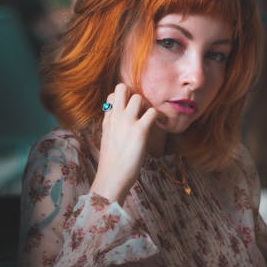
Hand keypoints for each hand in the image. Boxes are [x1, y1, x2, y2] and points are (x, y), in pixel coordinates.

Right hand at [90, 83, 157, 204]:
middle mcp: (116, 117)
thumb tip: (124, 126)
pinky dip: (158, 117)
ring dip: (147, 105)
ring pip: (138, 97)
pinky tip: (158, 126)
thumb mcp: (108, 141)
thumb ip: (114, 128)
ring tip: (150, 119)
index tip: (131, 110)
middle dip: (134, 94)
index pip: (112, 96)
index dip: (123, 99)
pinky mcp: (140, 131)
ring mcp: (127, 122)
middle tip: (142, 110)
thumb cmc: (112, 164)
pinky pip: (153, 112)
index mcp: (107, 120)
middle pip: (122, 88)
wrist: (111, 178)